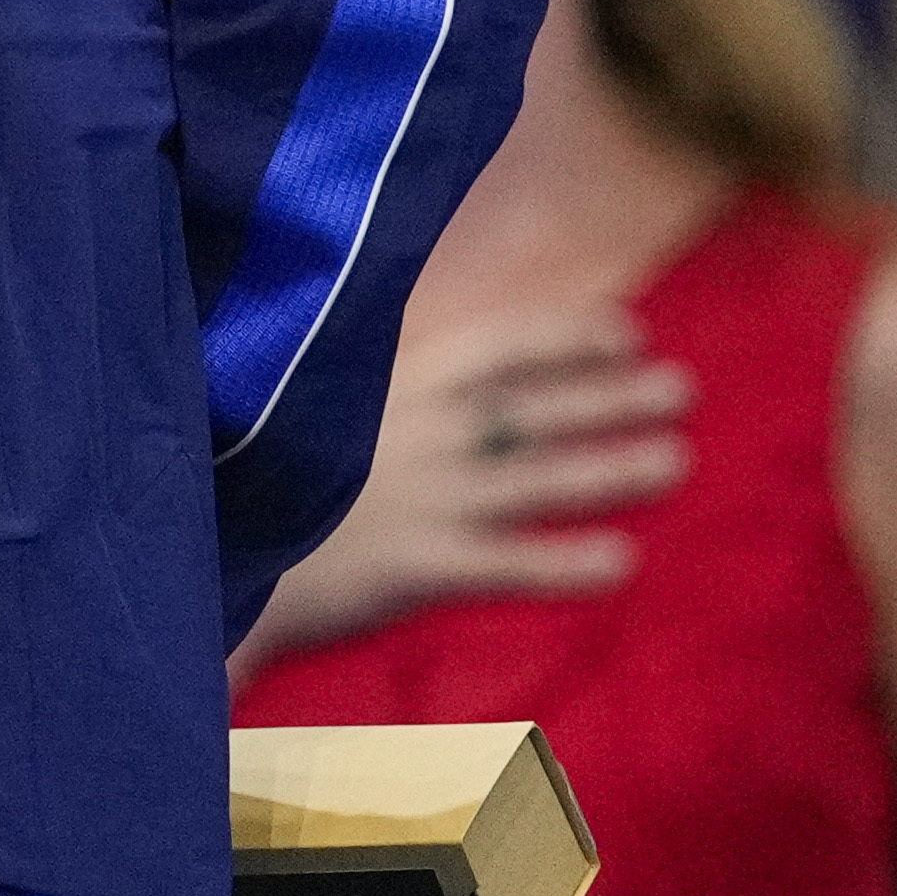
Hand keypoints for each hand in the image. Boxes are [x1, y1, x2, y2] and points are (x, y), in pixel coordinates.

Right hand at [238, 298, 690, 659]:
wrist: (211, 548)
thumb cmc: (279, 480)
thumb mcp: (333, 405)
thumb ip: (401, 386)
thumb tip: (472, 375)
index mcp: (396, 382)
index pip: (501, 343)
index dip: (570, 334)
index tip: (631, 331)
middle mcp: (417, 430)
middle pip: (535, 406)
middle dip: (612, 395)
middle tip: (685, 390)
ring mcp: (419, 495)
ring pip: (535, 477)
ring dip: (611, 467)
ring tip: (678, 459)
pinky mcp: (411, 564)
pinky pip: (505, 562)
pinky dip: (565, 561)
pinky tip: (623, 564)